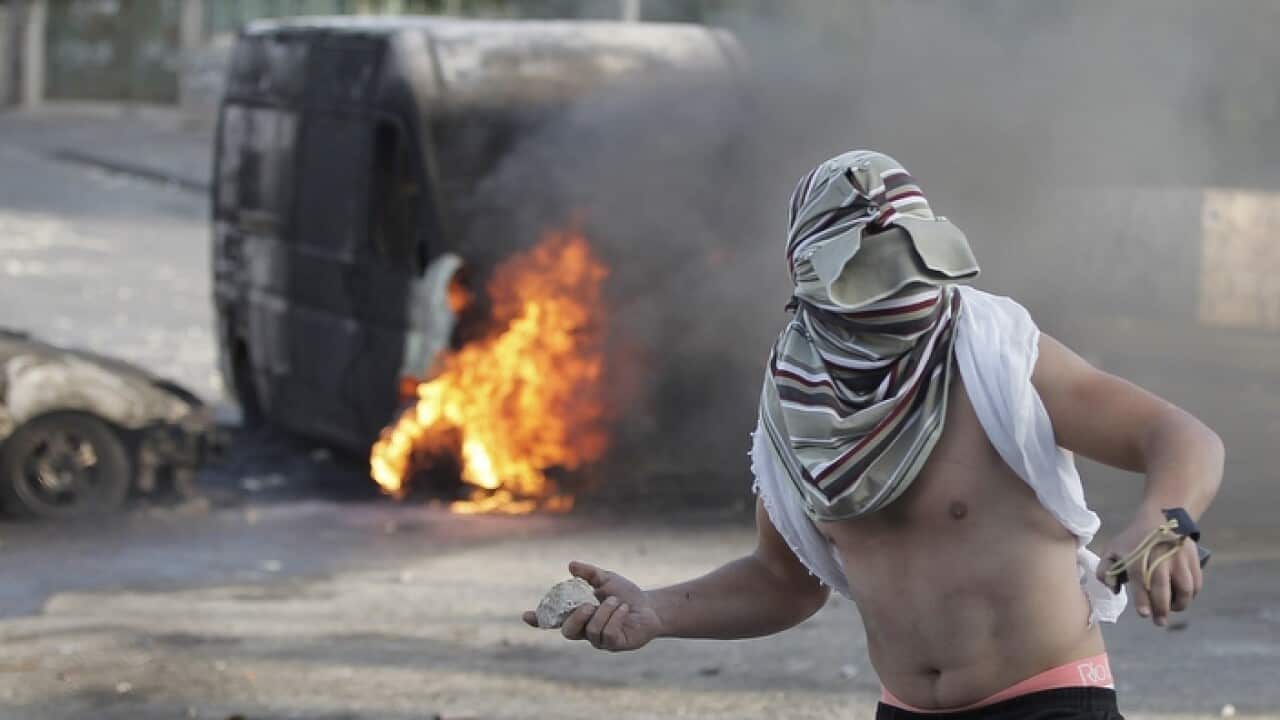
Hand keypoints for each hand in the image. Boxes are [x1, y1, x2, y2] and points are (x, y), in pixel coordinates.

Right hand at [522, 561, 663, 651]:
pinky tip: (624, 609)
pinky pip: (608, 635)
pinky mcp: (615, 645)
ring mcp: (600, 640)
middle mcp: (585, 630)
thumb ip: (588, 573)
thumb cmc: (625, 594)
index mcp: (578, 615)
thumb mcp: (606, 579)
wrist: (650, 606)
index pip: (554, 620)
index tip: (526, 615)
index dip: (539, 620)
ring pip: (592, 631)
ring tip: (617, 600)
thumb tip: (570, 566)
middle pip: (568, 632)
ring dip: (605, 612)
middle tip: (589, 604)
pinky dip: (616, 617)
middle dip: (577, 618)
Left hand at [1097, 511, 1203, 626]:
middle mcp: (1159, 559)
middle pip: (1163, 589)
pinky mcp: (1193, 559)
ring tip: (1173, 608)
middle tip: (1159, 621)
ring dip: (1180, 603)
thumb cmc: (1133, 539)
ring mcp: (1178, 559)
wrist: (1160, 517)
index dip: (1142, 601)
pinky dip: (1191, 594)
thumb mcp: (1113, 549)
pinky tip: (1183, 597)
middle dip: (1161, 609)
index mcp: (1137, 559)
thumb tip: (1112, 588)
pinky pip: (1196, 582)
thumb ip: (1105, 570)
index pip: (1139, 583)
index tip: (1143, 614)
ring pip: (1184, 588)